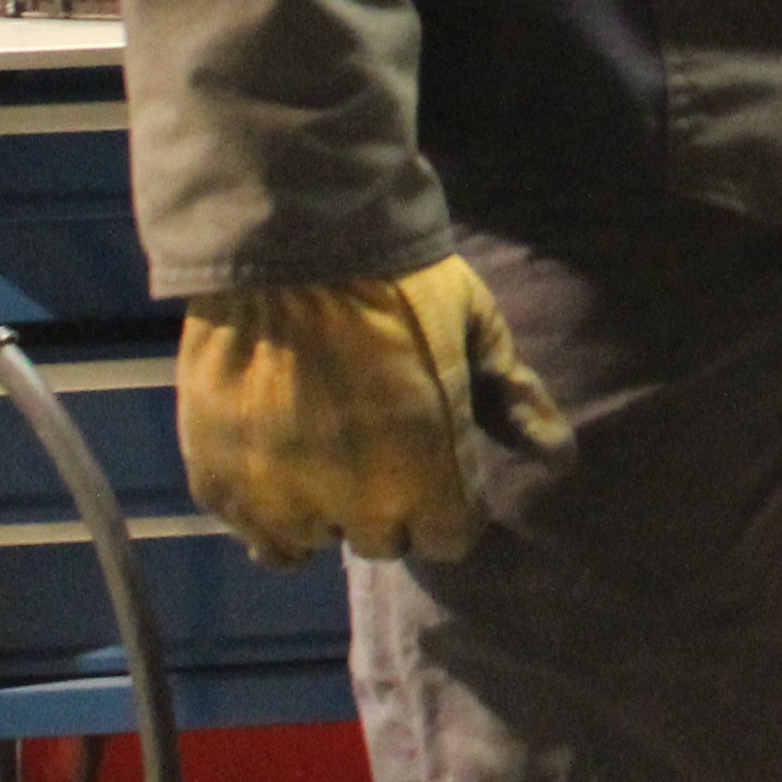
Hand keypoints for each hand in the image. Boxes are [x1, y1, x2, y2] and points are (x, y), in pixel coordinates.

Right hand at [174, 254, 571, 567]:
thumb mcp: (476, 330)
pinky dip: (269, 509)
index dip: (449, 501)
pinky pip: (256, 534)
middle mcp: (357, 503)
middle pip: (385, 538)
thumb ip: (514, 402)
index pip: (450, 538)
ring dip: (326, 507)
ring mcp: (282, 498)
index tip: (435, 463)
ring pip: (317, 540)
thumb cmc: (400, 281)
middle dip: (389, 502)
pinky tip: (277, 463)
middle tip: (374, 441)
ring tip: (320, 446)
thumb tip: (560, 459)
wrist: (294, 242)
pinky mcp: (220, 484)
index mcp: (429, 472)